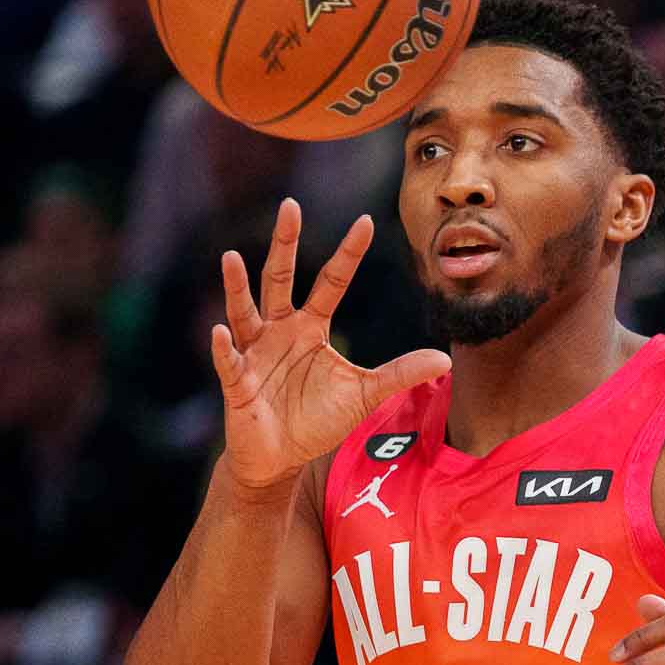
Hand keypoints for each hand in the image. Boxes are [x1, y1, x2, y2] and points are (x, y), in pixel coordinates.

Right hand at [212, 200, 450, 489]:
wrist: (280, 458)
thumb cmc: (317, 419)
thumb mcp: (366, 394)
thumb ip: (400, 374)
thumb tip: (445, 361)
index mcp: (311, 327)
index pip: (332, 281)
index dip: (348, 253)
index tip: (366, 220)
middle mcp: (280, 330)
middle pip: (280, 279)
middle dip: (285, 244)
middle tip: (291, 205)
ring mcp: (255, 353)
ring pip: (244, 312)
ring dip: (237, 286)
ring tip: (231, 257)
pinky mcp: (238, 383)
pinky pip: (228, 361)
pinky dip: (222, 348)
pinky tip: (219, 331)